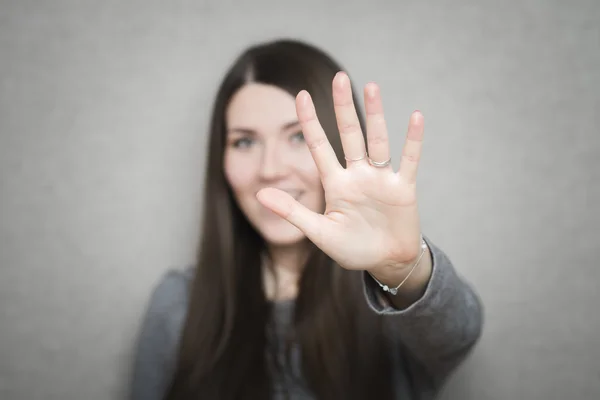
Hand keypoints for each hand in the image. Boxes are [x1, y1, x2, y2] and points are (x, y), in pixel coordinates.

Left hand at [257, 72, 424, 272]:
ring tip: (371, 86)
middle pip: (349, 135)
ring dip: (375, 115)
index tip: (300, 95)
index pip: (319, 146)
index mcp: (335, 184)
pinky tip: (415, 117)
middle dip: (343, 107)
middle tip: (339, 77)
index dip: (310, 122)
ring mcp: (380, 179)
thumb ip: (292, 211)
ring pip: (377, 141)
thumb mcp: (319, 232)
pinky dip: (413, 141)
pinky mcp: (402, 188)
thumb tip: (259, 194)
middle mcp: (357, 175)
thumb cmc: (351, 248)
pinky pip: (409, 160)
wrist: (385, 263)